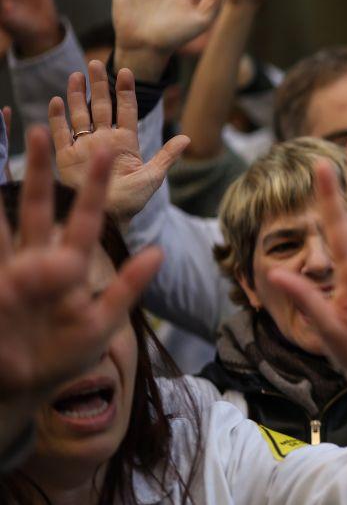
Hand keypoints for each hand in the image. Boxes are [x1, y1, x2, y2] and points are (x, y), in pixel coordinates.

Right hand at [0, 127, 161, 402]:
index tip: (106, 153)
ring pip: (2, 220)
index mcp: (70, 266)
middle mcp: (35, 260)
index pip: (86, 219)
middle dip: (39, 172)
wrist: (22, 390)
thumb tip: (158, 252)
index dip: (94, 189)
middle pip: (38, 206)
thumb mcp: (101, 326)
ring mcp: (7, 271)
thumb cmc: (64, 358)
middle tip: (40, 130)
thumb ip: (127, 289)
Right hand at [48, 61, 188, 224]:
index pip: (126, 110)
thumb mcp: (153, 176)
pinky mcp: (66, 157)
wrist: (109, 218)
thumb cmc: (132, 200)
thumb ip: (167, 156)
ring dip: (77, 96)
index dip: (125, 91)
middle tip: (94, 63)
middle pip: (100, 106)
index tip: (125, 71)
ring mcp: (85, 147)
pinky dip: (57, 118)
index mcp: (126, 141)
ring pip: (79, 115)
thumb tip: (187, 137)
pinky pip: (60, 133)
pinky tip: (57, 101)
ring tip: (75, 75)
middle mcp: (104, 139)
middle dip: (98, 85)